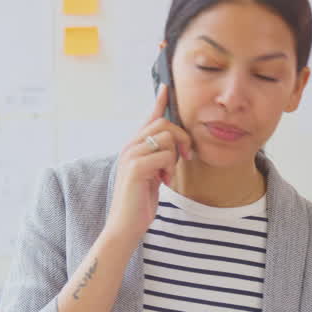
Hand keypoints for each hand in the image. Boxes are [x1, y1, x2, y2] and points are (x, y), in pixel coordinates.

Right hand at [103, 84, 192, 248]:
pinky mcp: (135, 167)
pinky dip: (170, 168)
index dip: (159, 101)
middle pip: (163, 124)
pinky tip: (163, 181)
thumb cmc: (139, 203)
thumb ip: (159, 159)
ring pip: (166, 138)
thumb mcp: (152, 175)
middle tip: (186, 156)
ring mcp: (131, 156)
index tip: (166, 86)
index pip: (149, 118)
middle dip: (181, 137)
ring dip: (175, 156)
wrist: (125, 226)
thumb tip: (175, 147)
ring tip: (167, 174)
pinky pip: (165, 154)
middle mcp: (130, 147)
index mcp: (134, 147)